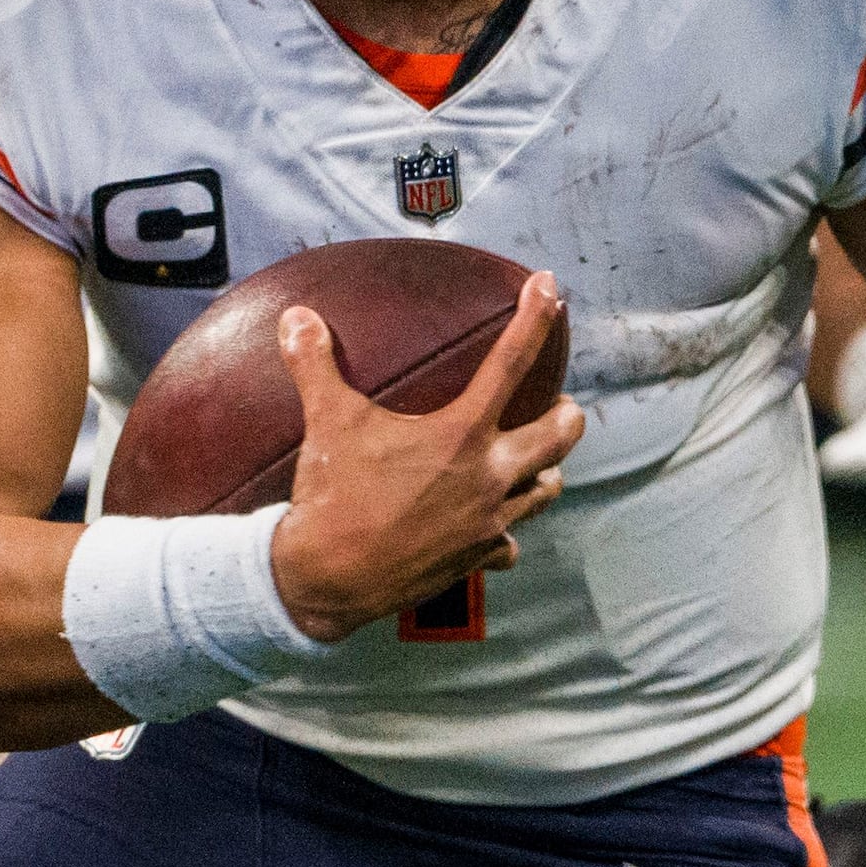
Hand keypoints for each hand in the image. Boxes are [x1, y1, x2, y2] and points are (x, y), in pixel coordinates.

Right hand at [263, 279, 583, 639]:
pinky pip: (508, 546)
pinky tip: (493, 529)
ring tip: (537, 462)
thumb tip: (297, 318)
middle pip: (559, 437)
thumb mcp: (327, 422)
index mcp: (461, 434)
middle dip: (567, 416)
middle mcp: (488, 476)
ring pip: (545, 493)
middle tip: (560, 405)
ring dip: (546, 472)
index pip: (510, 363)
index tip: (550, 287)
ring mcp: (488, 522)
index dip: (533, 319)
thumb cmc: (333, 497)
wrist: (328, 579)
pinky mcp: (476, 558)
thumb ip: (316, 365)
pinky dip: (505, 535)